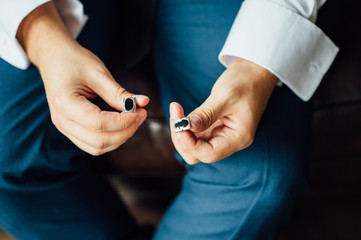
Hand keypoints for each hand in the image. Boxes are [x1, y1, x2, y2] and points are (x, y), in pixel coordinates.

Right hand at [17, 2, 148, 154]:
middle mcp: (61, 120)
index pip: (99, 124)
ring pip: (97, 148)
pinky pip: (92, 145)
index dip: (124, 121)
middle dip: (125, 132)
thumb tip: (143, 103)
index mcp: (65, 103)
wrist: (54, 57)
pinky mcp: (70, 129)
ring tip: (134, 120)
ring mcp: (64, 127)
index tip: (140, 111)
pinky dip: (111, 139)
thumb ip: (119, 93)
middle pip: (99, 141)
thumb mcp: (99, 73)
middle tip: (141, 115)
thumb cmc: (74, 61)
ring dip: (119, 138)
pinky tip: (122, 125)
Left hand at [169, 58, 276, 164]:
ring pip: (194, 147)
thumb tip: (187, 127)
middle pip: (198, 154)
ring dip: (182, 133)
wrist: (255, 72)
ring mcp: (222, 136)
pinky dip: (185, 128)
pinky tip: (181, 113)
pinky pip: (196, 136)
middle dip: (182, 139)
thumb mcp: (225, 96)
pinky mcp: (215, 128)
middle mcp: (230, 141)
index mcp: (238, 138)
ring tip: (177, 111)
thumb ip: (206, 114)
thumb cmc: (246, 82)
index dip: (189, 144)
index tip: (178, 124)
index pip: (209, 154)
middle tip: (176, 114)